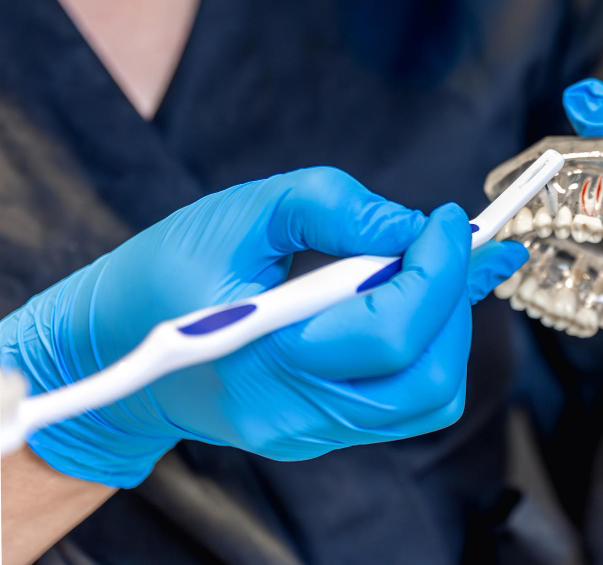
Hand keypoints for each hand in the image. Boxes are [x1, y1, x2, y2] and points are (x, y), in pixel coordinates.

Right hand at [0, 168, 526, 486]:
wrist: (112, 349)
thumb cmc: (164, 274)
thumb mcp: (238, 214)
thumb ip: (329, 206)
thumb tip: (412, 226)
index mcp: (265, 359)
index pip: (390, 332)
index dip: (439, 269)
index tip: (449, 219)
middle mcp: (294, 413)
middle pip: (426, 378)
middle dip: (454, 301)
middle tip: (449, 242)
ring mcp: (309, 431)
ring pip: (428, 398)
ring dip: (448, 327)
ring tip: (437, 268)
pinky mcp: (320, 430)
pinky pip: (405, 402)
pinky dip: (431, 347)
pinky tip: (426, 297)